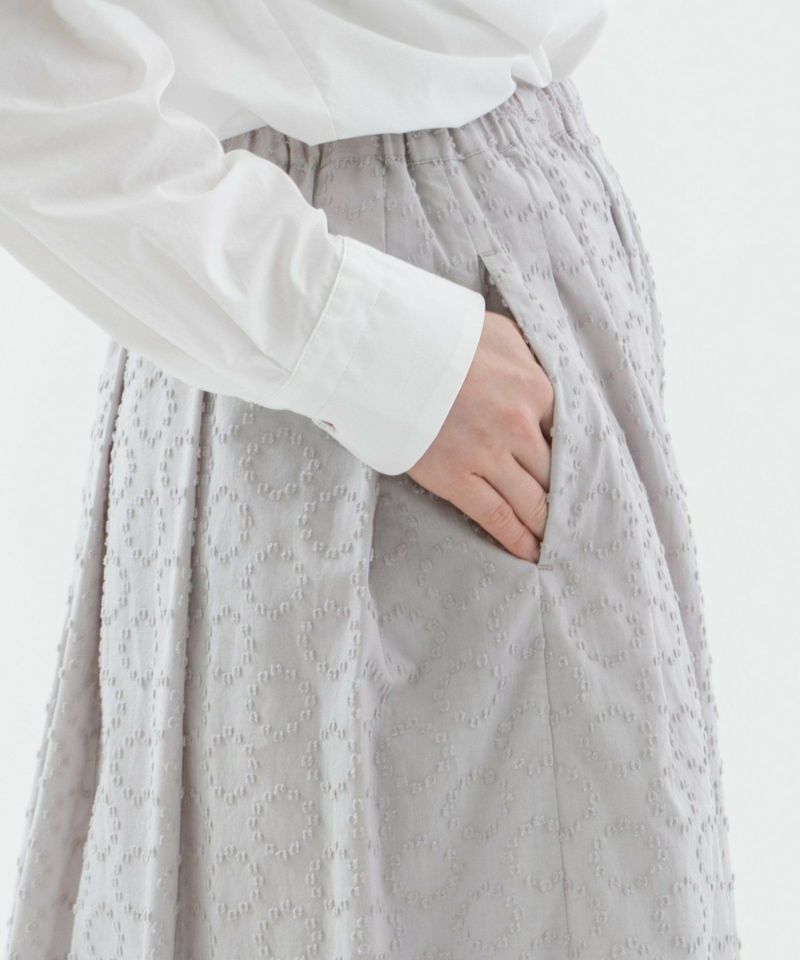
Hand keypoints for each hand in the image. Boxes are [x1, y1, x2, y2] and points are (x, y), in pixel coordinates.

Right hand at [407, 310, 553, 562]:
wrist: (383, 350)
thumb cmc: (439, 335)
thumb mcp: (499, 333)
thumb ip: (529, 359)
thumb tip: (544, 379)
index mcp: (536, 389)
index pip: (568, 434)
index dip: (572, 458)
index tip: (577, 475)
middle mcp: (519, 426)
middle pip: (554, 473)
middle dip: (565, 496)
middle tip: (578, 518)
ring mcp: (488, 456)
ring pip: (532, 502)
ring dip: (547, 524)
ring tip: (556, 542)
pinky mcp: (455, 479)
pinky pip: (497, 517)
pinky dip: (518, 539)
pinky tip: (531, 552)